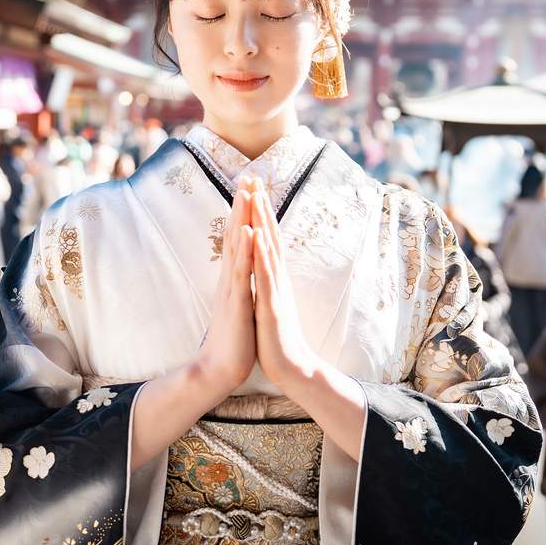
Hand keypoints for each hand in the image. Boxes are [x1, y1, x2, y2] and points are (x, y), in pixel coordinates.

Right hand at [192, 188, 256, 397]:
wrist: (218, 369)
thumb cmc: (232, 339)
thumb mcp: (238, 305)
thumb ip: (239, 285)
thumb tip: (242, 269)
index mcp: (234, 278)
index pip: (238, 239)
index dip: (244, 213)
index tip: (251, 188)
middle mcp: (230, 277)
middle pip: (234, 234)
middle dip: (242, 204)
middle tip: (248, 176)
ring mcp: (231, 287)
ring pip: (236, 246)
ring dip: (241, 218)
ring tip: (246, 192)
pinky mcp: (236, 302)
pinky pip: (241, 271)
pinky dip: (245, 249)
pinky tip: (247, 230)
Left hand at [248, 177, 319, 389]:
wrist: (292, 367)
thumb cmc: (277, 337)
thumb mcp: (270, 302)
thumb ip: (267, 282)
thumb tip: (263, 264)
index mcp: (274, 278)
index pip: (268, 239)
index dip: (261, 213)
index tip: (253, 188)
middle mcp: (277, 278)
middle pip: (270, 235)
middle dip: (262, 206)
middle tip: (255, 177)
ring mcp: (276, 290)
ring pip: (270, 249)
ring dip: (263, 222)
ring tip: (257, 196)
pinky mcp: (272, 305)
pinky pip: (265, 276)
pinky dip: (261, 254)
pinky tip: (256, 235)